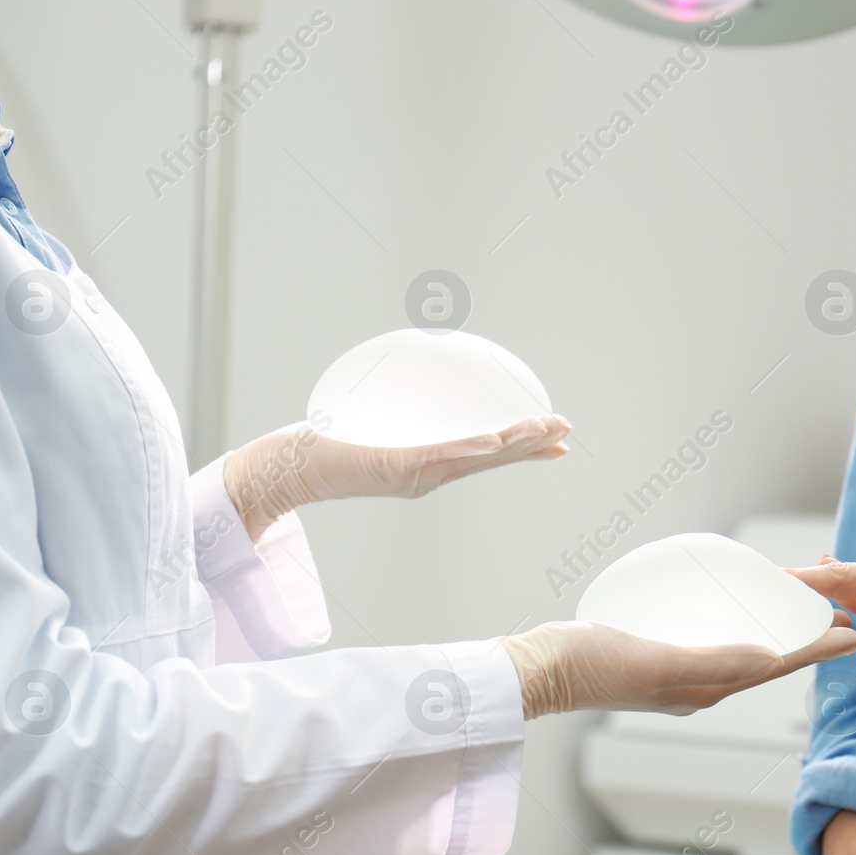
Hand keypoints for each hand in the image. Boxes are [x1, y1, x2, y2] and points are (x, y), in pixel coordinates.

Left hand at [223, 415, 570, 539]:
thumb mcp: (376, 425)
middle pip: (491, 457)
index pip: (487, 454)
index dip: (525, 448)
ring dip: (513, 445)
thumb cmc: (328, 444)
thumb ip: (402, 412)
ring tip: (544, 432)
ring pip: (475, 458)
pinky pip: (441, 456)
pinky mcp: (395, 469)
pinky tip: (494, 442)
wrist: (289, 469)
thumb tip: (417, 380)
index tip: (558, 441)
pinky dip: (471, 449)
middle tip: (565, 431)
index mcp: (430, 465)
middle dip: (531, 444)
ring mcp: (415, 474)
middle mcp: (429, 474)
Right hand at [500, 613, 855, 718]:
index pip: (776, 664)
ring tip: (801, 606)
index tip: (854, 630)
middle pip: (768, 654)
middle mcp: (701, 682)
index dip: (816, 647)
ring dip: (778, 629)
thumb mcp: (656, 659)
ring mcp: (681, 668)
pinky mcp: (661, 651)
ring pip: (746, 647)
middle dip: (804, 633)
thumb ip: (711, 660)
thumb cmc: (590, 666)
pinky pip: (717, 637)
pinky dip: (741, 622)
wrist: (540, 669)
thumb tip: (770, 656)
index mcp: (707, 687)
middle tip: (835, 607)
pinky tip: (737, 607)